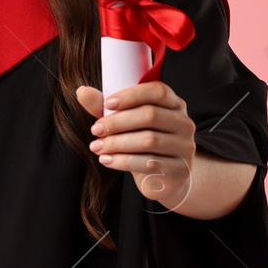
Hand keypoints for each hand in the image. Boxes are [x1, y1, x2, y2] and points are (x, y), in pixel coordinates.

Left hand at [75, 81, 194, 210]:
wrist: (163, 176)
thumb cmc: (140, 141)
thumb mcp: (124, 122)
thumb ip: (104, 107)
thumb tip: (82, 92)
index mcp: (173, 104)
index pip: (158, 91)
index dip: (131, 95)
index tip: (107, 104)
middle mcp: (184, 123)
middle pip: (150, 115)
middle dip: (117, 122)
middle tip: (95, 130)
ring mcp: (185, 147)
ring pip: (149, 140)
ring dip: (116, 143)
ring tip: (96, 146)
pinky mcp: (180, 169)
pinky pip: (149, 163)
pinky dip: (122, 161)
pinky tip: (106, 159)